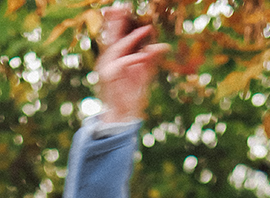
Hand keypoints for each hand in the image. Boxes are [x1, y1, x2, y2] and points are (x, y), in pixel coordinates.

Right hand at [96, 6, 167, 122]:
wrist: (124, 115)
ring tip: (147, 30)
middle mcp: (108, 58)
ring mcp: (107, 67)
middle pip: (112, 35)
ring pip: (118, 47)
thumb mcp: (145, 73)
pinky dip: (134, 59)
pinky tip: (144, 56)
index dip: (118, 19)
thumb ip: (151, 58)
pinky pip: (122, 63)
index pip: (115, 33)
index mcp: (115, 55)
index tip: (124, 7)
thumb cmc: (133, 94)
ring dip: (132, 38)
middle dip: (118, 20)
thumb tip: (163, 46)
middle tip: (124, 7)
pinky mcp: (109, 76)